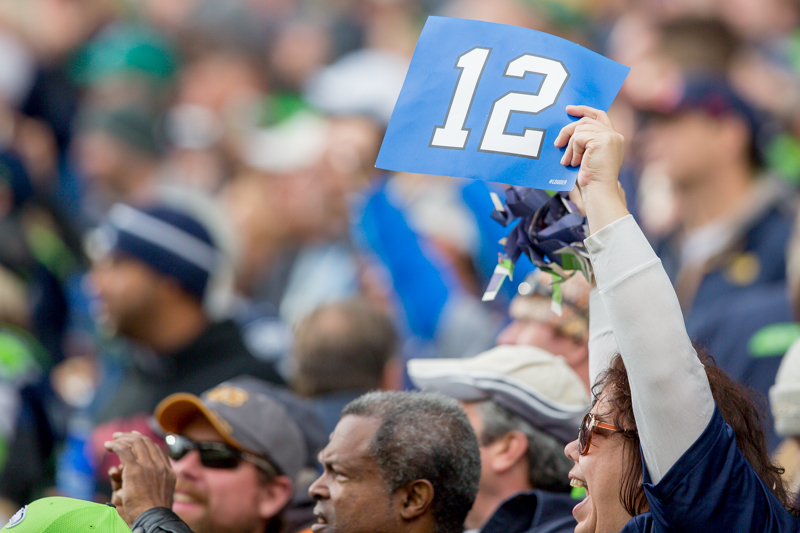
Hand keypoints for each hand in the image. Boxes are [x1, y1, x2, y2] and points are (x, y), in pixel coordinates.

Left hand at [104, 431, 175, 525]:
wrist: (153, 517)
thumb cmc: (155, 513)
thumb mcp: (163, 495)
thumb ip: (159, 484)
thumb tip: (155, 483)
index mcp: (168, 471)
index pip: (156, 449)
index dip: (144, 441)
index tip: (135, 438)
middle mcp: (159, 465)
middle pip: (146, 443)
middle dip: (131, 437)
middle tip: (120, 437)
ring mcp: (148, 466)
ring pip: (135, 443)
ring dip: (122, 439)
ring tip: (112, 441)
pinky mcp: (135, 470)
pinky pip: (124, 451)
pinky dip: (115, 446)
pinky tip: (108, 446)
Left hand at [555, 105, 627, 232]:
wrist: (598, 191)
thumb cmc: (590, 179)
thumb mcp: (587, 156)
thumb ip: (584, 142)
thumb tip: (566, 131)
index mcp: (613, 138)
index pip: (599, 115)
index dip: (584, 110)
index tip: (569, 110)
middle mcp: (615, 135)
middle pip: (585, 121)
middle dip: (568, 130)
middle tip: (557, 143)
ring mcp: (610, 136)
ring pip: (580, 129)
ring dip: (569, 146)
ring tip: (567, 161)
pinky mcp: (603, 140)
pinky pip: (579, 138)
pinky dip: (573, 150)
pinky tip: (574, 163)